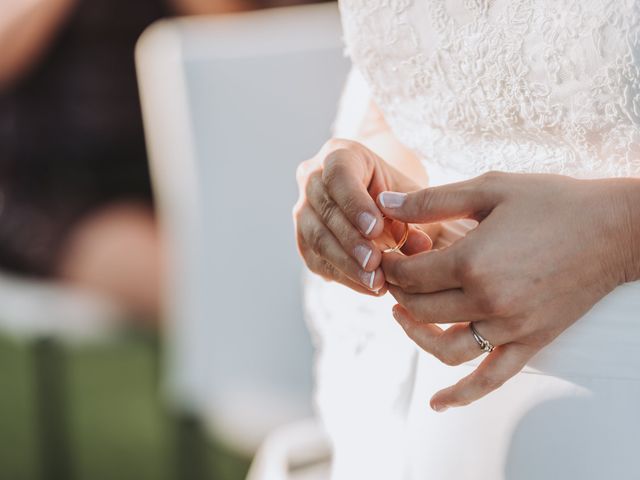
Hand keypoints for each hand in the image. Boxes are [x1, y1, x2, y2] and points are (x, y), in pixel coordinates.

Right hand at [293, 138, 431, 294]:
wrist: (379, 200)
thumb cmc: (397, 193)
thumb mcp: (410, 197)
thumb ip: (415, 216)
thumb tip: (419, 246)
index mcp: (338, 154)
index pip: (339, 176)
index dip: (355, 204)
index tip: (376, 229)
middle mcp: (311, 178)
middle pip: (325, 211)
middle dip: (352, 242)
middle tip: (376, 265)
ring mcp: (303, 209)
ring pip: (317, 239)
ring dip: (346, 264)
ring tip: (376, 282)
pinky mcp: (303, 239)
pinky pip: (317, 260)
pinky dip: (343, 276)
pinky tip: (368, 287)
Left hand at [377, 172, 638, 410]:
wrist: (614, 227)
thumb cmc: (552, 202)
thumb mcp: (489, 188)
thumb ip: (432, 200)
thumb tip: (385, 203)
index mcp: (472, 261)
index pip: (410, 276)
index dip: (390, 266)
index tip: (386, 256)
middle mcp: (488, 301)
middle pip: (421, 309)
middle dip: (398, 293)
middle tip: (394, 277)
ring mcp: (511, 328)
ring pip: (445, 348)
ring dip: (415, 335)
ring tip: (402, 315)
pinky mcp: (531, 342)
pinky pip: (491, 379)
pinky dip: (461, 395)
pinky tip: (437, 403)